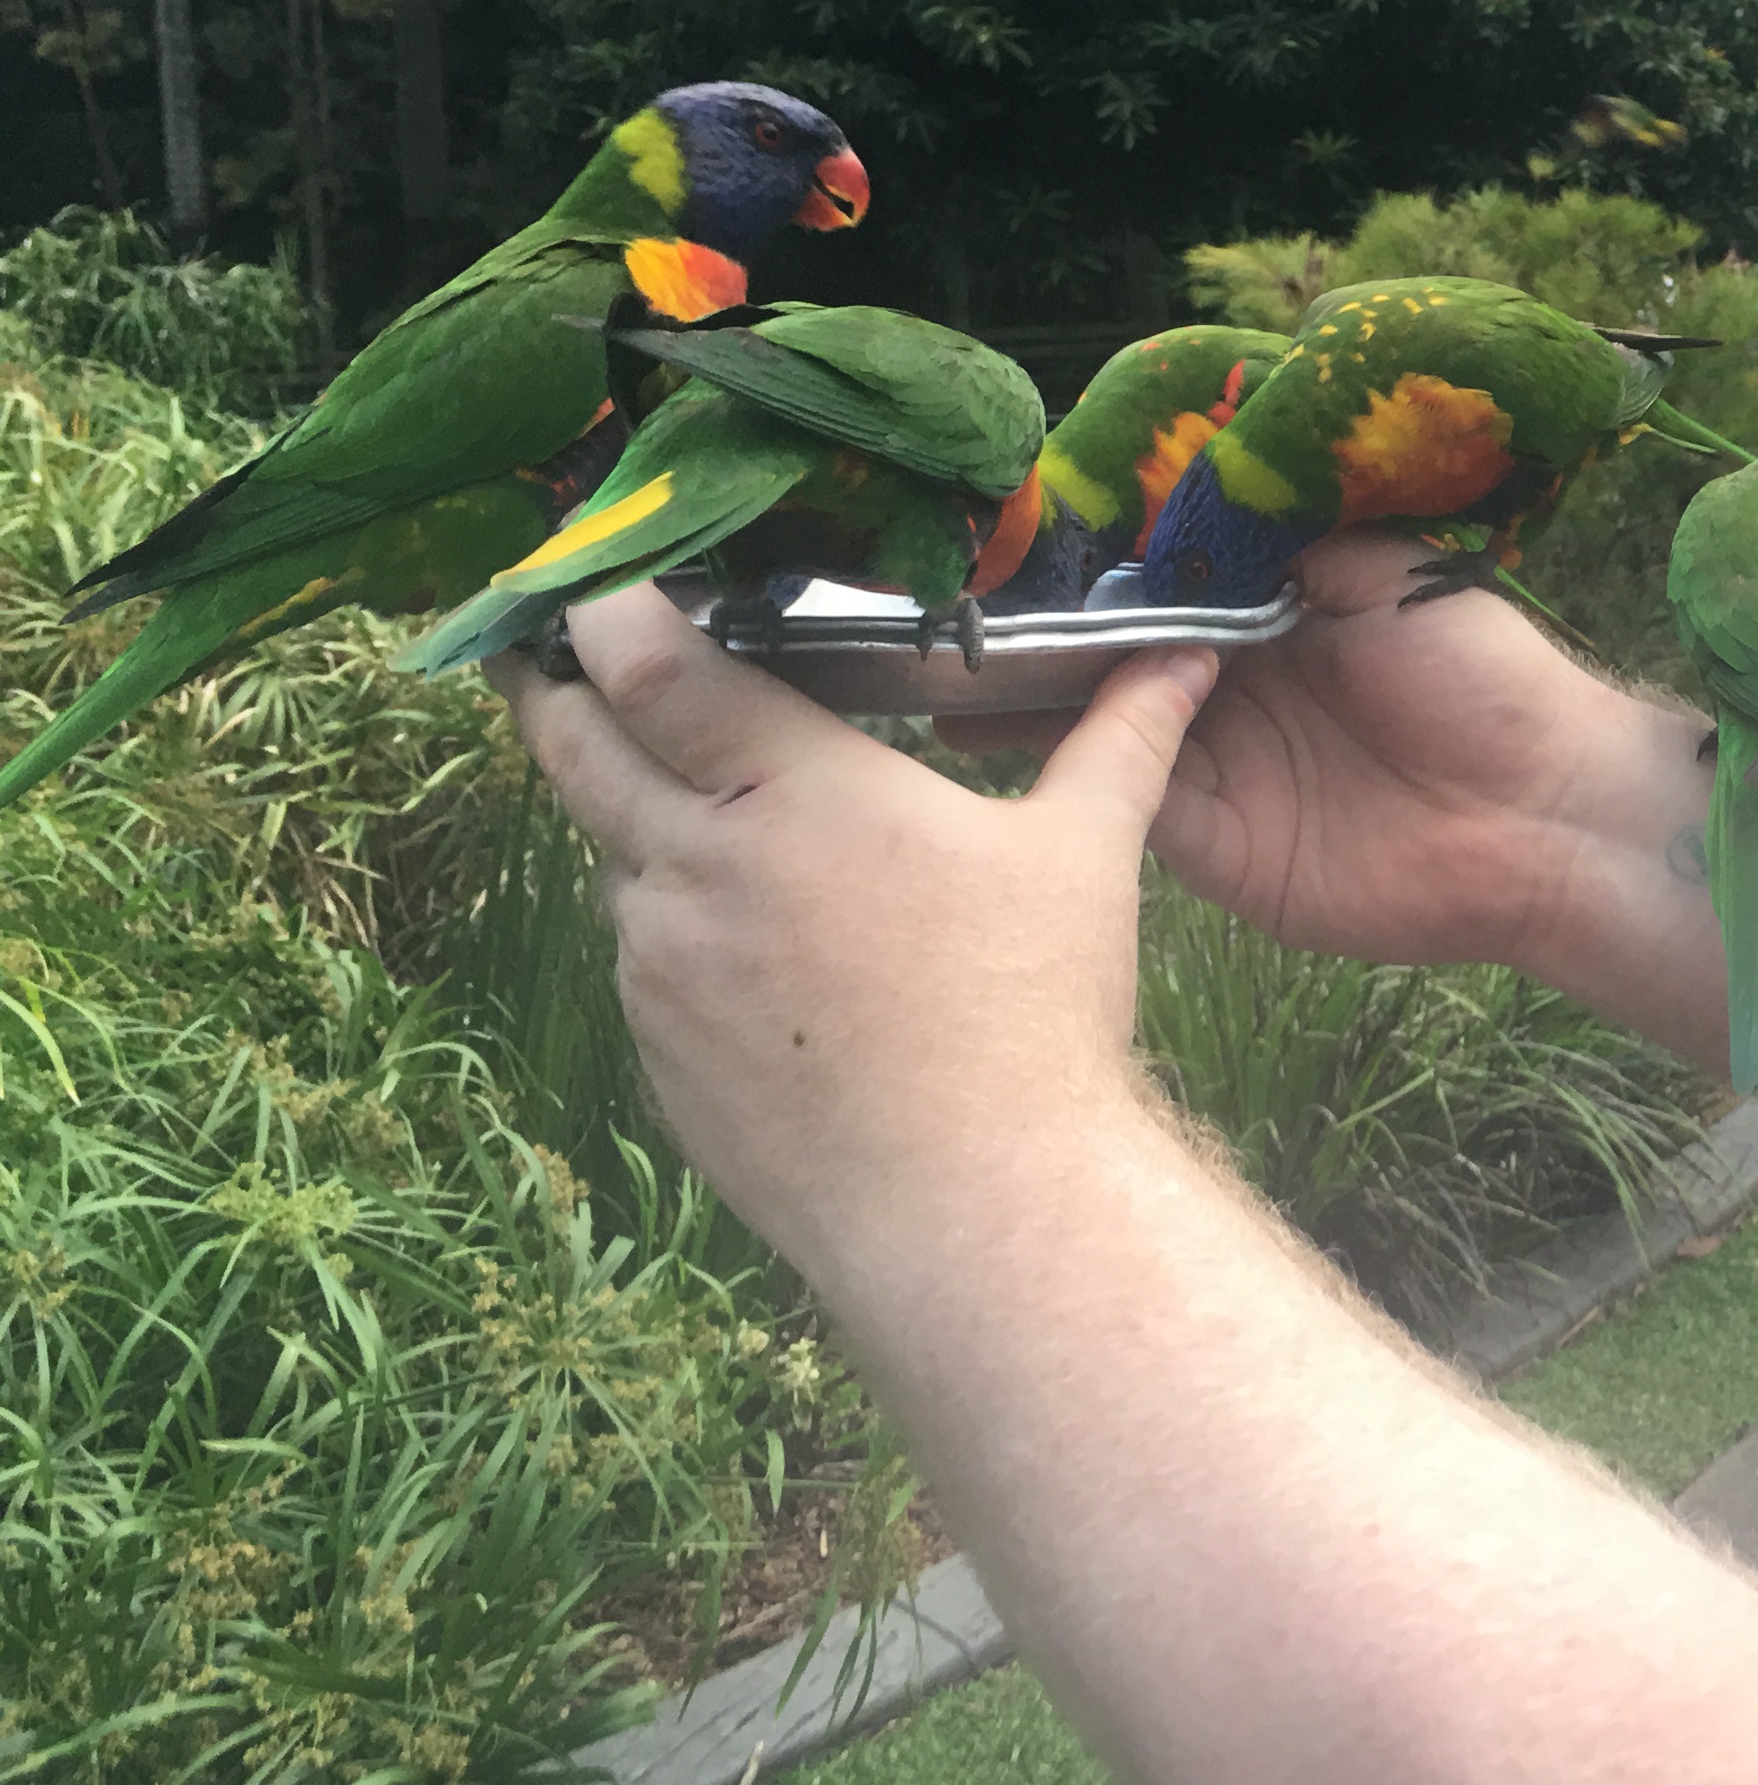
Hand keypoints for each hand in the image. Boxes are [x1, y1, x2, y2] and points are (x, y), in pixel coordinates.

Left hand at [499, 586, 1214, 1263]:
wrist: (975, 1203)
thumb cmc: (1033, 1011)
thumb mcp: (1084, 854)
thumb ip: (1122, 740)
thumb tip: (1188, 658)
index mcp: (793, 792)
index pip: (649, 668)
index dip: (604, 612)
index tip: (592, 581)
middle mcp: (698, 865)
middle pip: (577, 749)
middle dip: (554, 692)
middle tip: (543, 658)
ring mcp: (661, 967)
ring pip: (615, 861)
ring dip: (637, 824)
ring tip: (700, 817)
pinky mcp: (656, 1053)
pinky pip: (645, 962)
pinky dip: (678, 931)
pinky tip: (761, 956)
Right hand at [945, 528, 1678, 973]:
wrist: (1546, 815)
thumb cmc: (1487, 678)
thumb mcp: (1386, 572)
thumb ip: (1280, 538)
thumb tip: (1184, 488)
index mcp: (1275, 612)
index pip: (1159, 582)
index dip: (1092, 561)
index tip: (1013, 532)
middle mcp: (1233, 686)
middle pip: (1111, 656)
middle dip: (1033, 632)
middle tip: (943, 602)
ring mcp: (1219, 766)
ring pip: (1100, 728)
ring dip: (1028, 700)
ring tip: (938, 663)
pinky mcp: (1216, 845)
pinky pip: (1129, 799)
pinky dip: (1074, 766)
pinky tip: (1004, 728)